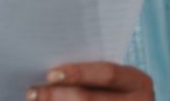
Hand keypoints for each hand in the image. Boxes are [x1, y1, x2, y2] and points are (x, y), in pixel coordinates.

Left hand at [27, 62, 152, 99]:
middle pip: (90, 98)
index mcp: (138, 83)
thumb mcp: (111, 80)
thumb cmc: (112, 90)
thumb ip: (90, 73)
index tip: (50, 74)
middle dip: (57, 95)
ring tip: (34, 100)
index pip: (107, 73)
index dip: (79, 72)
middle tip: (32, 92)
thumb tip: (50, 71)